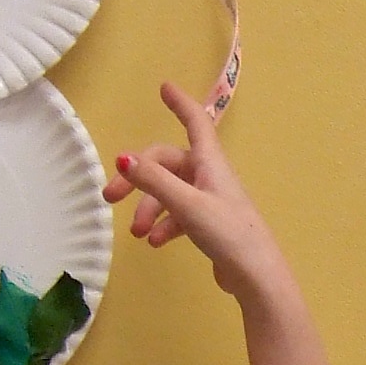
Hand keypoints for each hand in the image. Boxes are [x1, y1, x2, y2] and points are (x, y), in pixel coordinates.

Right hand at [104, 84, 291, 305]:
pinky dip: (164, 225)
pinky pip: (179, 215)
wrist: (255, 277)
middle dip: (138, 179)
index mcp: (209, 162)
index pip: (195, 122)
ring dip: (149, 209)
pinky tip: (156, 243)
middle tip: (109, 198)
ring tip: (137, 233)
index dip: (180, 104)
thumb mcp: (187, 204)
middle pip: (166, 163)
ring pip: (169, 192)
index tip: (164, 87)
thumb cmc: (228, 233)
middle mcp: (209, 175)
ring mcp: (210, 200)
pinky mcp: (209, 224)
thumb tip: (123, 158)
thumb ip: (155, 182)